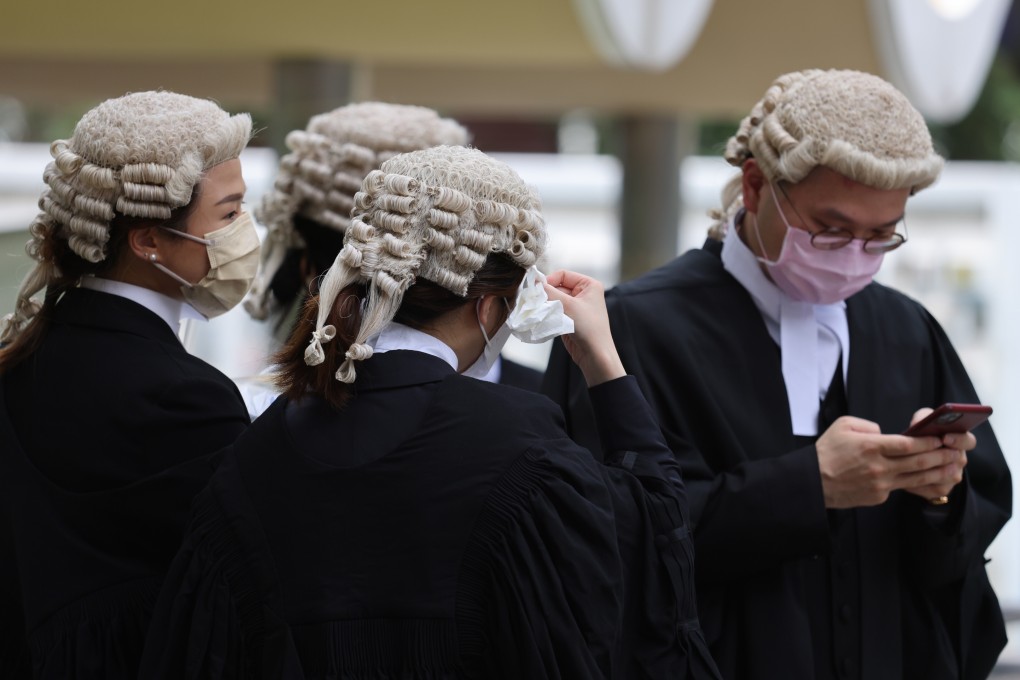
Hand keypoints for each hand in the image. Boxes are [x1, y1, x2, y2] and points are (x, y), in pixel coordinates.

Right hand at [543, 270, 624, 386]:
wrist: (594, 355)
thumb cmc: (588, 328)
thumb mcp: (568, 306)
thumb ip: (550, 292)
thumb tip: (534, 282)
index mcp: (589, 285)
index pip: (563, 274)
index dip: (549, 280)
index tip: (537, 290)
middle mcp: (583, 294)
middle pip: (557, 287)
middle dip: (546, 294)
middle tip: (535, 302)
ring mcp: (576, 307)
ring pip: (554, 300)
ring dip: (546, 305)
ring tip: (540, 311)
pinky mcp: (569, 319)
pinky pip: (554, 311)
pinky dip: (547, 314)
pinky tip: (542, 319)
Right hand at [817, 416, 949, 507]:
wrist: (813, 482)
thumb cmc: (826, 451)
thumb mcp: (842, 426)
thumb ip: (868, 425)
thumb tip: (885, 433)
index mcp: (871, 446)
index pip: (908, 444)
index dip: (927, 441)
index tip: (940, 438)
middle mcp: (879, 467)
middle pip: (918, 462)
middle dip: (939, 456)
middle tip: (953, 451)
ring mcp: (880, 484)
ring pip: (916, 479)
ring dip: (936, 473)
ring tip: (952, 468)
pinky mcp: (878, 497)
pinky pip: (900, 488)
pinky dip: (915, 483)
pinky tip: (927, 479)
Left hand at [900, 407, 972, 501]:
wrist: (910, 455)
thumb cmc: (920, 434)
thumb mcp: (922, 421)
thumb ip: (924, 418)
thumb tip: (920, 422)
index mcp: (960, 441)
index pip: (969, 441)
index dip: (959, 440)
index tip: (945, 438)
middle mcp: (960, 459)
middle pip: (957, 460)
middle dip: (940, 456)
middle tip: (924, 452)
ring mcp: (953, 476)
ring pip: (945, 476)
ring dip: (928, 470)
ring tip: (910, 465)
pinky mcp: (942, 489)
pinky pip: (933, 489)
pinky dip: (919, 483)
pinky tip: (905, 477)